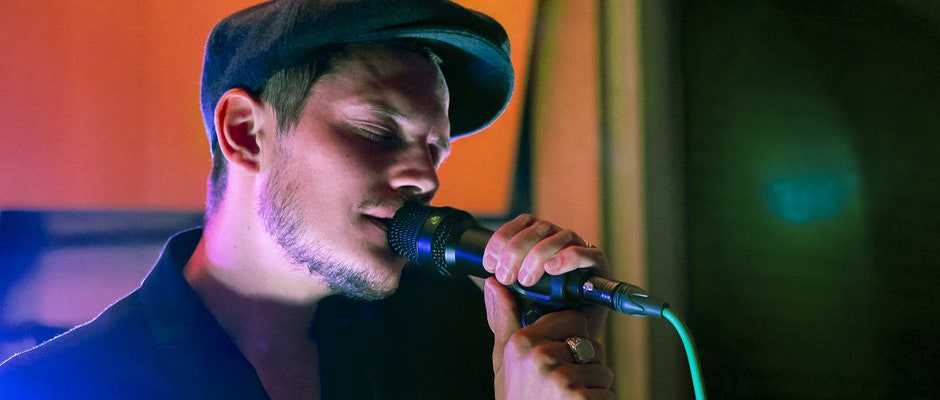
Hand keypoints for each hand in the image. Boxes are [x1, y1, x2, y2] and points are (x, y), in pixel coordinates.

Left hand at [481, 214, 613, 398]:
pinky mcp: (599, 272)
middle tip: (507, 275)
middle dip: (517, 248)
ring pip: (560, 235)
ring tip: (527, 279)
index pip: (520, 227)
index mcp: (534, 255)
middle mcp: (557, 252)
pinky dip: (570, 257)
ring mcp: (578, 259)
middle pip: (537, 228)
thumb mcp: (512, 329)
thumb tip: (489, 283)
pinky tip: (554, 269)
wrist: (567, 368)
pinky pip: (590, 253)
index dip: (503, 237)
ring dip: (539, 253)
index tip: (488, 262)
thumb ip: (500, 310)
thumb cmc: (539, 347)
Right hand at [485, 279, 614, 398]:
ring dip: (593, 388)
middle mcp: (539, 356)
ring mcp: (561, 378)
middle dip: (584, 364)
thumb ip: (503, 321)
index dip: (570, 339)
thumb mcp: (503, 364)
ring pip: (602, 369)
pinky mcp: (581, 397)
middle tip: (560, 387)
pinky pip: (607, 390)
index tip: (557, 359)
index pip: (571, 319)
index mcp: (520, 343)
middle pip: (590, 342)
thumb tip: (494, 285)